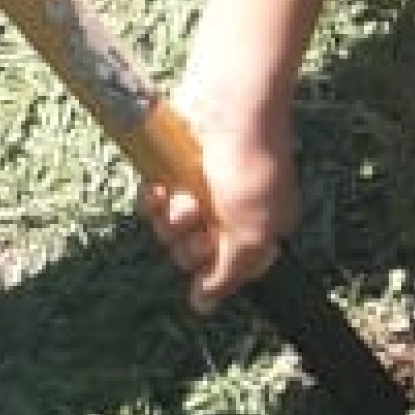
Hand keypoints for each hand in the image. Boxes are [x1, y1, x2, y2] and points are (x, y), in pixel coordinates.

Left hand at [138, 77, 300, 312]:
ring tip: (185, 196)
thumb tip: (203, 307)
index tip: (212, 258)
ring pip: (169, 232)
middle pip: (193, 256)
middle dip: (189, 243)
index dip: (214, 270)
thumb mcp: (252, 234)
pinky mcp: (173, 174)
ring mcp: (200, 194)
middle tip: (201, 221)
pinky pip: (152, 206)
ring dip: (172, 219)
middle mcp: (230, 215)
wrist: (227, 107)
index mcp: (262, 230)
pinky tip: (163, 187)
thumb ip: (229, 276)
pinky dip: (154, 200)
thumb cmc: (251, 166)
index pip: (229, 272)